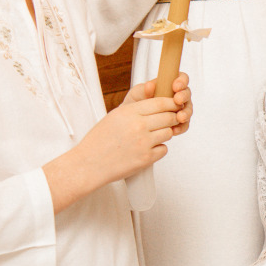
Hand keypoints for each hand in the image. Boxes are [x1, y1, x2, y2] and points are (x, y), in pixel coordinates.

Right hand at [44, 76, 190, 211]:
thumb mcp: (115, 116)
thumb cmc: (100, 140)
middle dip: (171, 118)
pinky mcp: (146, 158)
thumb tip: (158, 105)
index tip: (174, 106)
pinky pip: (164, 149)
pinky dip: (159, 149)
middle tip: (168, 121)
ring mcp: (144, 142)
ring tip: (152, 136)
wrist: (90, 163)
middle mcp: (138, 125)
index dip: (171, 104)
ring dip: (164, 134)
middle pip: (169, 117)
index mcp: (129, 112)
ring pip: (168, 133)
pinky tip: (147, 149)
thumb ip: (136, 110)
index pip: (161, 102)